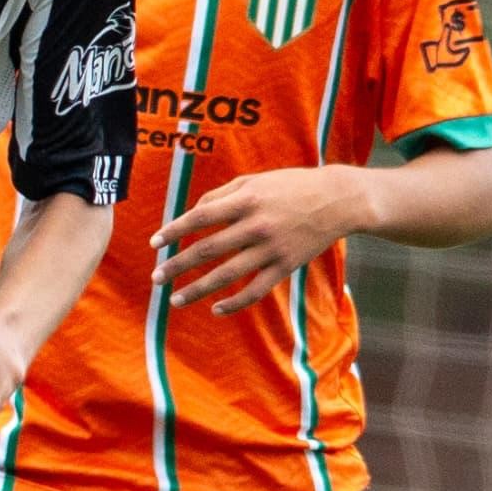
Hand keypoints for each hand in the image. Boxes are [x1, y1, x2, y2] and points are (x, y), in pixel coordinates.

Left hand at [154, 167, 373, 314]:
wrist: (337, 200)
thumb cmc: (290, 186)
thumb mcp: (254, 181)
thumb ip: (221, 196)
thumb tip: (192, 214)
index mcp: (246, 200)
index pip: (200, 217)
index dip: (174, 231)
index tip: (154, 244)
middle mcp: (256, 225)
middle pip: (208, 250)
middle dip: (177, 266)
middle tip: (156, 278)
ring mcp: (272, 249)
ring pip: (227, 275)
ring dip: (198, 290)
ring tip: (175, 300)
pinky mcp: (286, 266)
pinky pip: (256, 290)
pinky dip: (234, 303)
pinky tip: (215, 309)